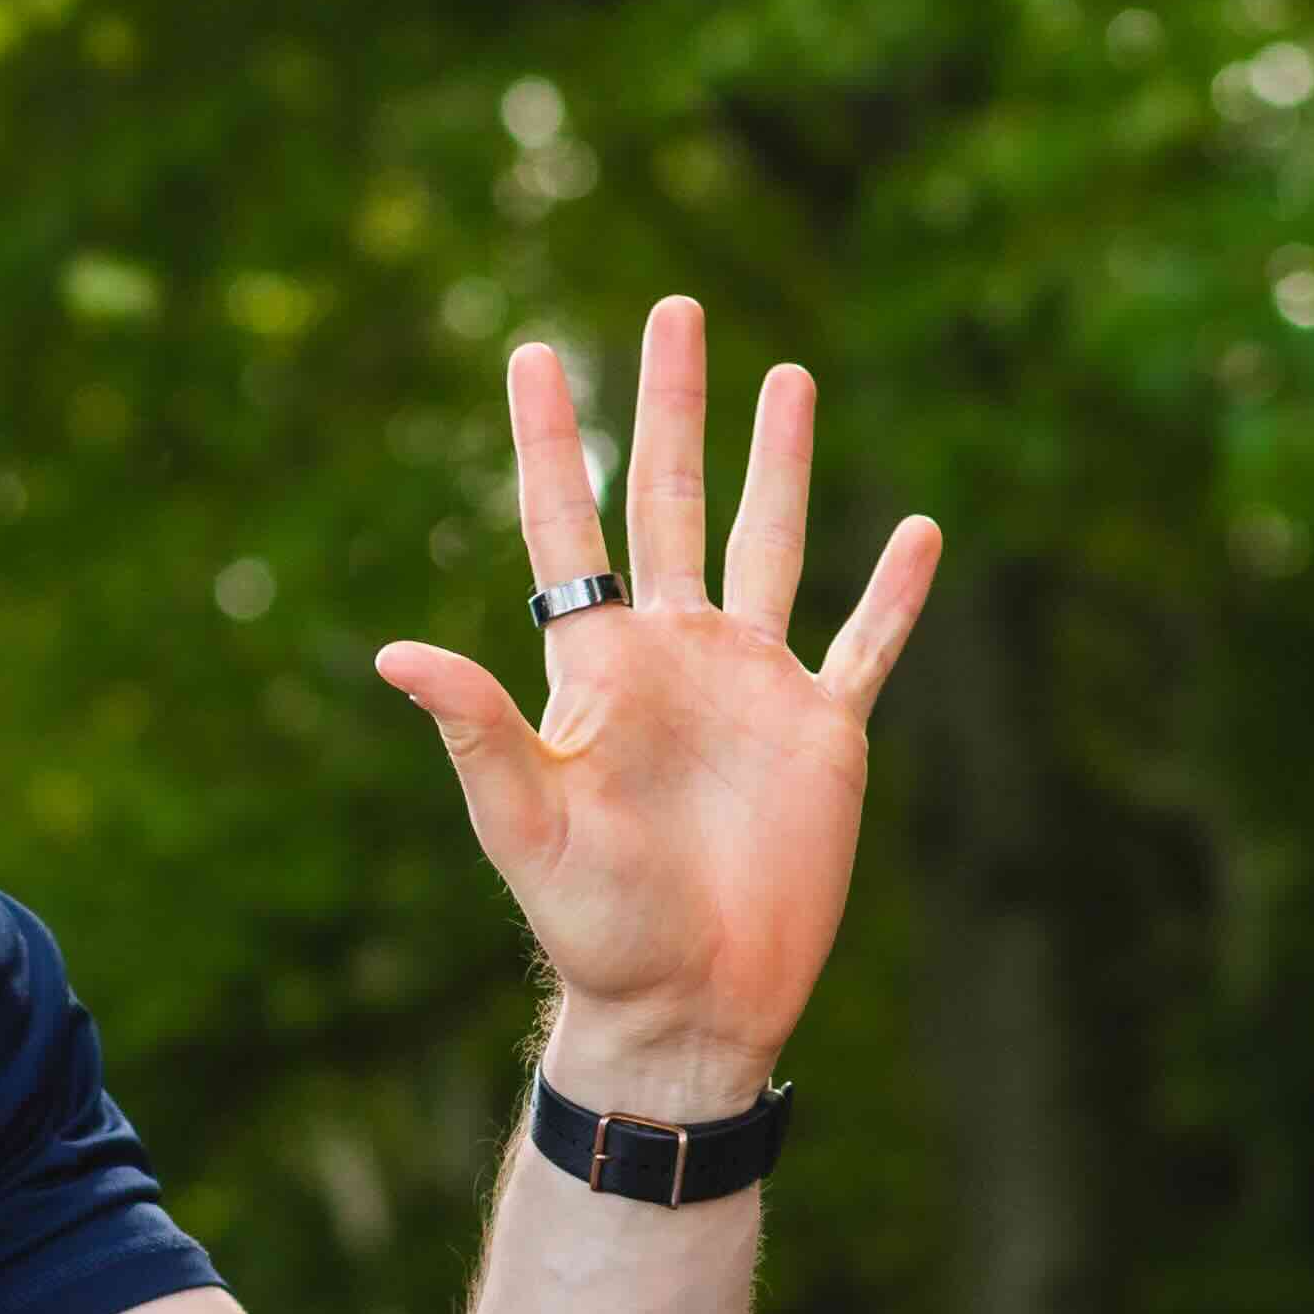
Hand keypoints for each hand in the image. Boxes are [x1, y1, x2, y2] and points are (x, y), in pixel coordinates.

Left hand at [385, 294, 939, 1123]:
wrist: (688, 1005)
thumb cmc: (594, 927)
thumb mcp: (526, 825)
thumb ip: (477, 733)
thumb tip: (395, 654)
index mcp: (598, 665)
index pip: (570, 525)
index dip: (552, 439)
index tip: (533, 351)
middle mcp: (675, 657)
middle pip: (674, 501)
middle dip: (674, 404)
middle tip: (674, 308)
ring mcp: (753, 689)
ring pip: (770, 544)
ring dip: (780, 462)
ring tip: (789, 375)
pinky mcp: (823, 736)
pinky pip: (865, 645)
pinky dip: (894, 591)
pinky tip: (918, 528)